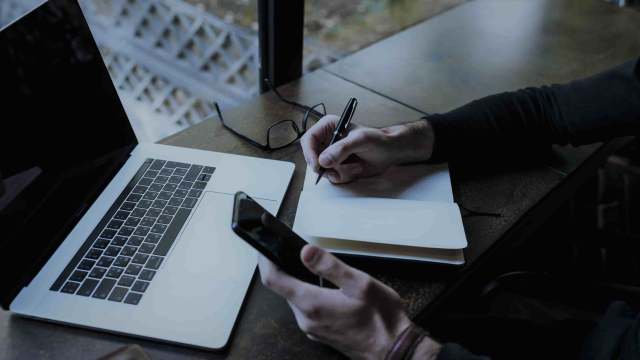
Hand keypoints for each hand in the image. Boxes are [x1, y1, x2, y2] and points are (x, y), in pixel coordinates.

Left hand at [258, 245, 439, 358]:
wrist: (394, 350)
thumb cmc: (381, 319)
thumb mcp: (359, 284)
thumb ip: (330, 266)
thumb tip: (305, 251)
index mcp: (312, 303)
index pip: (274, 280)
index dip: (265, 260)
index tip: (264, 246)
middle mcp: (306, 318)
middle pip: (283, 288)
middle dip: (284, 267)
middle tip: (288, 249)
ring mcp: (312, 328)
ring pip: (295, 299)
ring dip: (297, 280)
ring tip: (308, 265)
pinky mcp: (320, 332)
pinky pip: (306, 309)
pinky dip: (308, 293)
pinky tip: (324, 287)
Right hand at [300, 115, 434, 183]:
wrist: (389, 153)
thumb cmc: (378, 140)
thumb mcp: (361, 140)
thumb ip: (342, 149)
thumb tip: (323, 161)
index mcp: (328, 127)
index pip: (308, 140)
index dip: (310, 153)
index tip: (318, 165)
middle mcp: (327, 141)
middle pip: (312, 158)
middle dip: (327, 167)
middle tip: (340, 169)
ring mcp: (331, 156)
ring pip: (323, 171)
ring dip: (341, 172)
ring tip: (356, 166)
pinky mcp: (337, 168)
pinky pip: (332, 178)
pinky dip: (345, 177)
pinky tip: (357, 169)